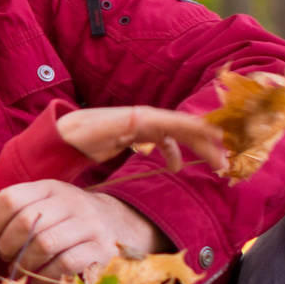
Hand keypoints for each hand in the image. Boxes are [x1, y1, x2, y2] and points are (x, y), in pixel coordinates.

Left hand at [0, 182, 166, 280]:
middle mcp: (70, 201)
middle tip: (6, 258)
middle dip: (7, 246)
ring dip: (24, 264)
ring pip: (43, 244)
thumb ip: (7, 224)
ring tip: (21, 270)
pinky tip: (41, 277)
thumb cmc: (68, 222)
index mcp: (50, 187)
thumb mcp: (41, 211)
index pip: (10, 198)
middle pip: (25, 222)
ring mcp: (89, 224)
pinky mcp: (102, 249)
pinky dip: (45, 275)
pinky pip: (65, 264)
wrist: (121, 226)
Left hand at [52, 105, 228, 175]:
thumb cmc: (77, 133)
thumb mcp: (99, 131)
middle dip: (204, 143)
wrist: (61, 135)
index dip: (199, 129)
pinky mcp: (135, 135)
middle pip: (182, 128)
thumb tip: (145, 123)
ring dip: (194, 148)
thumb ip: (122, 127)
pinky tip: (176, 166)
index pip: (176, 121)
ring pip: (176, 135)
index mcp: (139, 116)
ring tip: (211, 164)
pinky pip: (163, 142)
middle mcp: (143, 118)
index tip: (220, 139)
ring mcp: (140, 126)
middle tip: (223, 162)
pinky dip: (173, 152)